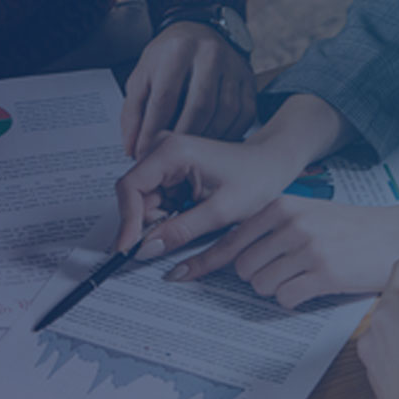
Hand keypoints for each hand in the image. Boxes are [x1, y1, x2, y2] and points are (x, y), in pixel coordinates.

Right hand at [114, 131, 305, 255]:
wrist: (271, 165)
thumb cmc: (255, 179)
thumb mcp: (221, 211)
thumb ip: (181, 230)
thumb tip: (147, 248)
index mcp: (172, 151)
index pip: (130, 187)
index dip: (127, 221)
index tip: (129, 249)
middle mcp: (162, 149)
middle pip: (134, 196)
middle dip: (147, 224)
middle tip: (170, 241)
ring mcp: (164, 158)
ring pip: (143, 202)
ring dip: (160, 222)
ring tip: (193, 223)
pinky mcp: (168, 170)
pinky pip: (155, 200)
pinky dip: (167, 217)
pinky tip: (191, 217)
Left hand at [120, 23, 253, 157]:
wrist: (200, 32)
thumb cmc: (168, 57)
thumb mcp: (142, 75)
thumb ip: (133, 111)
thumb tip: (131, 147)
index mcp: (177, 50)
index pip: (164, 98)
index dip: (152, 131)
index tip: (143, 153)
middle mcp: (209, 54)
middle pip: (198, 107)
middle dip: (181, 139)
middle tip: (167, 158)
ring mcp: (233, 66)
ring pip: (224, 113)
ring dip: (206, 140)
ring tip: (189, 155)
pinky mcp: (248, 79)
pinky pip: (243, 114)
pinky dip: (229, 135)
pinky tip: (213, 145)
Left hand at [170, 194, 398, 307]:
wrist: (396, 233)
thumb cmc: (349, 227)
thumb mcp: (306, 213)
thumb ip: (270, 228)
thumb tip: (231, 256)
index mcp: (279, 206)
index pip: (228, 240)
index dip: (200, 262)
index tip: (176, 276)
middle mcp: (288, 224)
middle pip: (241, 268)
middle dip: (256, 277)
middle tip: (284, 272)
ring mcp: (305, 248)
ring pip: (261, 285)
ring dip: (277, 288)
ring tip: (304, 276)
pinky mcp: (323, 273)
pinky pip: (286, 298)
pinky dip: (294, 298)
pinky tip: (313, 287)